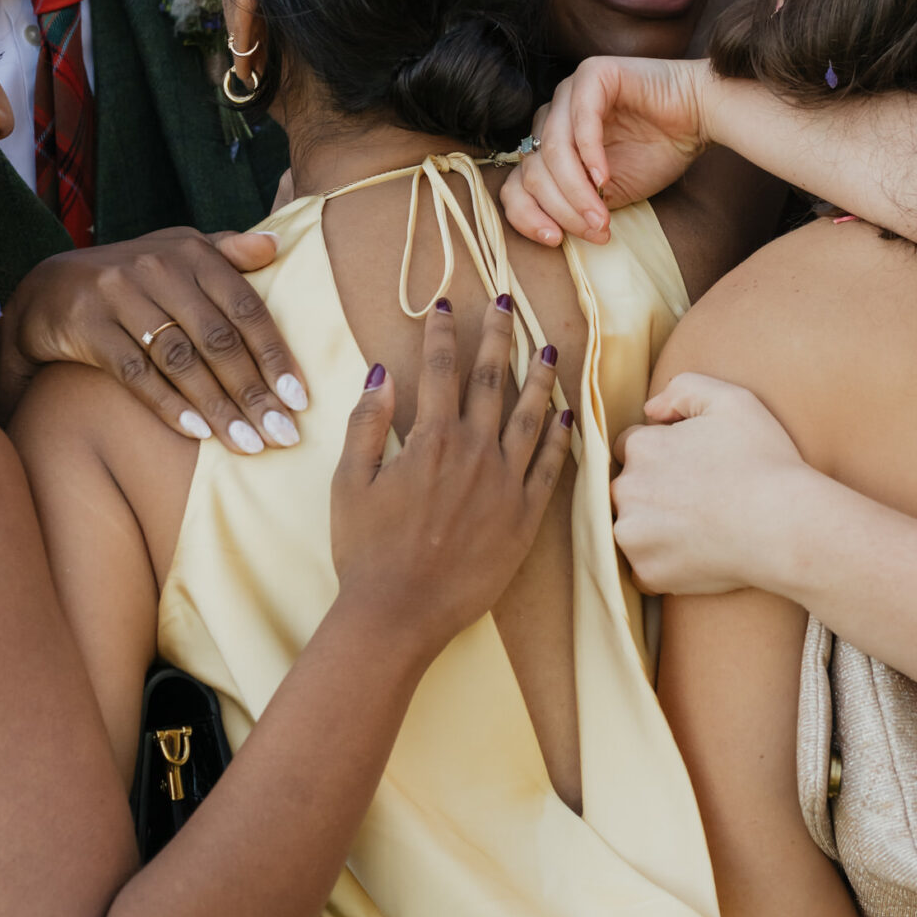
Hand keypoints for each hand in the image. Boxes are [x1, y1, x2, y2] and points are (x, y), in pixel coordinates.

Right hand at [0, 229, 308, 452]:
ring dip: (218, 407)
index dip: (275, 355)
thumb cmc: (130, 279)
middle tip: (282, 434)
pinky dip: (169, 404)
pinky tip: (197, 433)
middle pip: (218, 339)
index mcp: (190, 251)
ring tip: (248, 445)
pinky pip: (136, 372)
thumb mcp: (175, 253)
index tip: (300, 400)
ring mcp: (120, 294)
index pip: (245, 308)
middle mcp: (158, 268)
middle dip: (254, 392)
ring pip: (181, 359)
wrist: (45, 289)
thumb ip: (226, 251)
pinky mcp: (88, 324)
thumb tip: (277, 246)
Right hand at [329, 298, 573, 645]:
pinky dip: (562, 436)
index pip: (442, 369)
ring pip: (532, 416)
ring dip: (539, 377)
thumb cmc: (365, 550)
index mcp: (431, 440)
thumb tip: (382, 373)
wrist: (397, 614)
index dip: (443, 331)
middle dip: (498, 336)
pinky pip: (550, 467)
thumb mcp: (348, 481)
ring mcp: (506, 484)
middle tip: (506, 303)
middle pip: (491, 380)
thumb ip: (367, 423)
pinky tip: (567, 413)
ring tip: (547, 348)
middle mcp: (475, 453)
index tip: (446, 304)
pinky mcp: (525, 517)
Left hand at [500, 58, 712, 246]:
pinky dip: (589, 155)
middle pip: (533, 170)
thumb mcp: (608, 194)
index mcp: (547, 144)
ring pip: (551, 150)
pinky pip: (580, 120)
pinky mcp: (592, 74)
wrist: (699, 118)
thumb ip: (577, 206)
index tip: (555, 241)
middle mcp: (551, 116)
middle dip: (563, 208)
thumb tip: (554, 234)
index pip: (516, 184)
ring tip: (600, 215)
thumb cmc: (657, 152)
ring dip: (575, 190)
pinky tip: (605, 179)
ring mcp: (568, 92)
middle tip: (596, 230)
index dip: (528, 216)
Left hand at [612, 374, 811, 595]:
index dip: (663, 453)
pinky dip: (663, 563)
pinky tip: (695, 554)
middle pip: (628, 488)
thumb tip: (651, 410)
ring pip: (632, 528)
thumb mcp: (731, 400)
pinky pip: (644, 568)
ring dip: (653, 528)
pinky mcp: (648, 573)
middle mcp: (626, 490)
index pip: (632, 446)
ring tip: (697, 528)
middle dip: (653, 491)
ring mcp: (634, 536)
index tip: (691, 467)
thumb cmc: (763, 461)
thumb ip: (683, 389)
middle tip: (697, 499)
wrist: (785, 525)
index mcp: (641, 448)